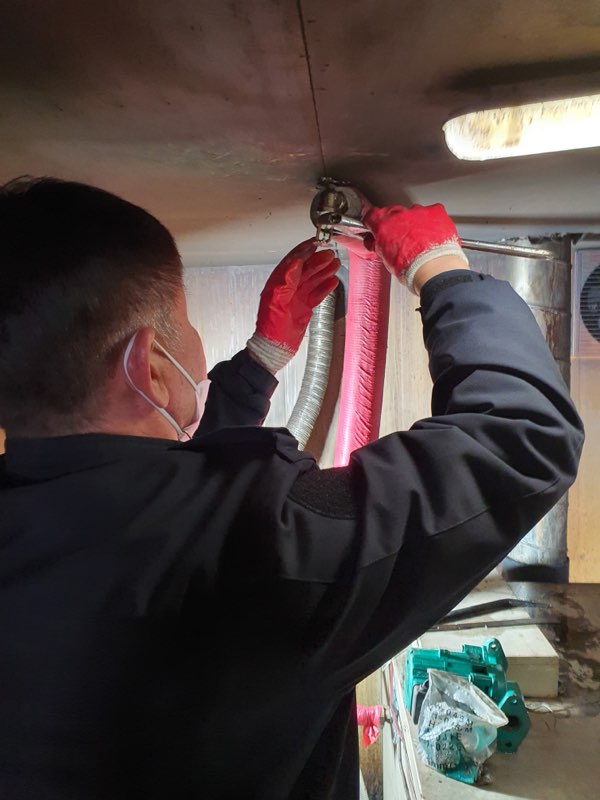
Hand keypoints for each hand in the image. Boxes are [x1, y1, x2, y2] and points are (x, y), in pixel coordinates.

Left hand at [246, 239, 339, 373]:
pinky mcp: (303, 308)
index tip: (315, 243)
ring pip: (312, 280)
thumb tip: (295, 262)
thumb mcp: (276, 301)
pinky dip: (325, 287)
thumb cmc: (271, 328)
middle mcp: (287, 289)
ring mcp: (296, 298)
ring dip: (323, 271)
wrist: (274, 348)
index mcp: (277, 284)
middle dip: (317, 260)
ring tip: (335, 264)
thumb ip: (286, 281)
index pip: (292, 262)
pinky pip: (316, 294)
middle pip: (304, 269)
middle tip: (330, 254)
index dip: (303, 251)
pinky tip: (333, 281)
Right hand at [364, 203, 468, 291]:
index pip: (371, 215)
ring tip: (420, 241)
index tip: (375, 224)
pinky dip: (432, 221)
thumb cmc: (410, 269)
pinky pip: (432, 212)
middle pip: (393, 213)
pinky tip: (433, 235)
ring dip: (414, 223)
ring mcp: (418, 212)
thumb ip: (379, 245)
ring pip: (413, 213)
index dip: (373, 220)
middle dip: (395, 224)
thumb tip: (376, 242)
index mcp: (383, 225)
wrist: (434, 269)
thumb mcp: (386, 259)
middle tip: (402, 239)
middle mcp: (399, 214)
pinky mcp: (436, 211)